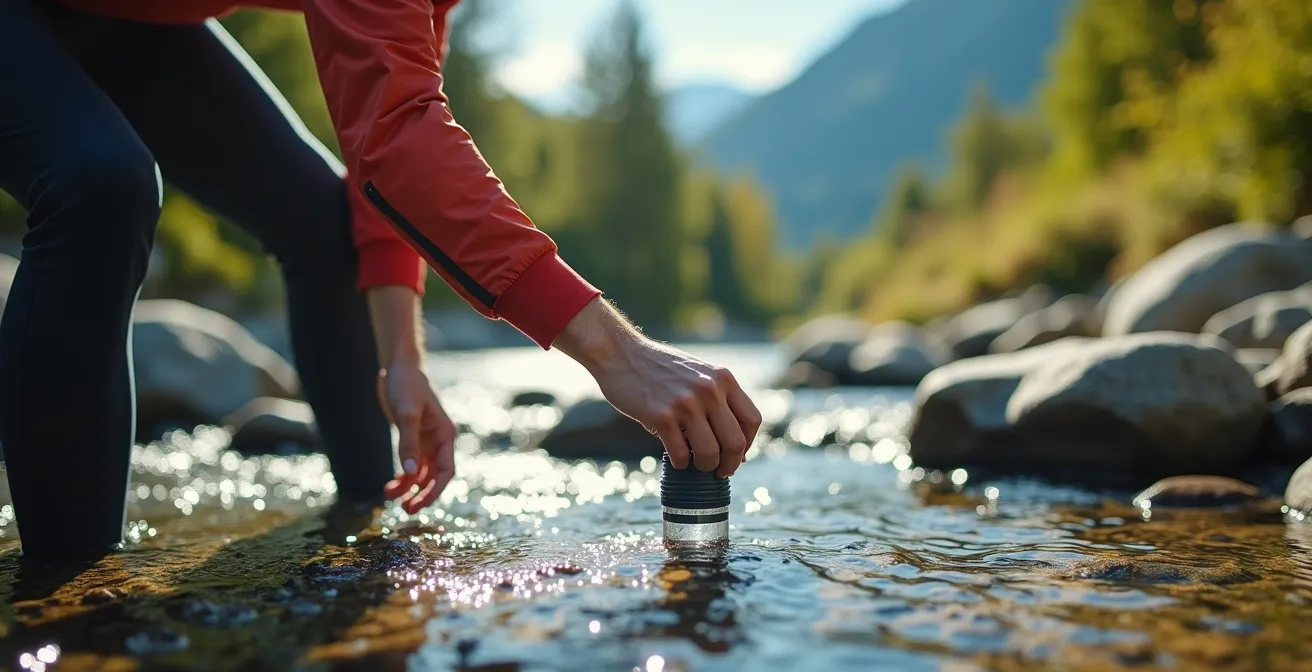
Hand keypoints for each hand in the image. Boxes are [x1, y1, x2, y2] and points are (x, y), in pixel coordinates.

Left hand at [376, 365, 456, 513]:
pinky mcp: (412, 440)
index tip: (419, 504)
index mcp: (445, 435)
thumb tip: (411, 474)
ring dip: (409, 487)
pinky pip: (410, 465)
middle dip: (422, 494)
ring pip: (421, 473)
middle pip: (434, 476)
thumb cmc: (407, 386)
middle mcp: (438, 441)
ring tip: (392, 498)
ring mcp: (425, 442)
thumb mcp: (407, 414)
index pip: (446, 471)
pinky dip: (402, 477)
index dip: (435, 490)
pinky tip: (389, 486)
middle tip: (407, 510)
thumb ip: (408, 444)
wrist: (398, 368)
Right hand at [554, 299, 762, 476]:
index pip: (752, 420)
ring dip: (705, 466)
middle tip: (720, 472)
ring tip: (696, 465)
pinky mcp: (661, 415)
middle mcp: (709, 389)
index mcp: (723, 378)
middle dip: (729, 464)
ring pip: (710, 452)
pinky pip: (680, 453)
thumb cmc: (660, 369)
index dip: (748, 444)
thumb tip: (736, 448)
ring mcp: (685, 403)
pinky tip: (675, 458)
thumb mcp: (698, 374)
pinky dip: (680, 463)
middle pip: (735, 442)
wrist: (621, 353)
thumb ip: (717, 401)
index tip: (737, 454)